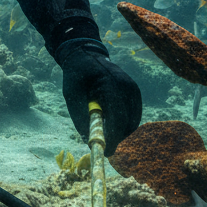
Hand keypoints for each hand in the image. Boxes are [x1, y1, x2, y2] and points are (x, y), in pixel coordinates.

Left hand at [56, 39, 140, 155]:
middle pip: (128, 123)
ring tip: (104, 130)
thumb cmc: (76, 76)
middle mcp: (126, 87)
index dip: (112, 138)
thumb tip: (90, 141)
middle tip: (104, 147)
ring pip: (132, 121)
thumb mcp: (72, 96)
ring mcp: (133, 88)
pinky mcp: (135, 92)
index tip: (105, 151)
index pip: (117, 118)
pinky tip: (111, 121)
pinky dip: (124, 123)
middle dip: (116, 138)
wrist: (86, 55)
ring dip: (120, 131)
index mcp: (110, 85)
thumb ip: (81, 118)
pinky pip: (134, 115)